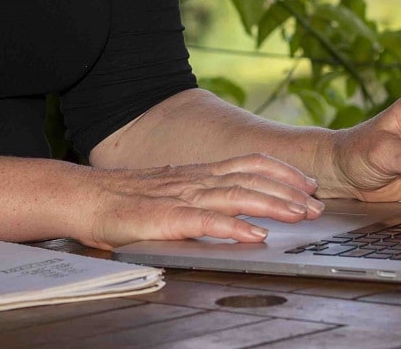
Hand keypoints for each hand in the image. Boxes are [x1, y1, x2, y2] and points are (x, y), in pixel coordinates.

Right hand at [79, 154, 323, 249]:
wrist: (84, 198)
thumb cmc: (125, 200)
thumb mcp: (170, 193)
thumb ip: (200, 199)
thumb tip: (236, 212)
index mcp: (197, 174)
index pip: (247, 163)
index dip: (280, 171)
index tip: (308, 182)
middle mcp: (193, 180)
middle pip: (249, 178)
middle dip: (287, 189)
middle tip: (317, 204)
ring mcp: (180, 197)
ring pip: (234, 195)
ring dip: (271, 204)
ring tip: (298, 215)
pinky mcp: (164, 218)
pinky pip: (205, 221)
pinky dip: (233, 228)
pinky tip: (254, 236)